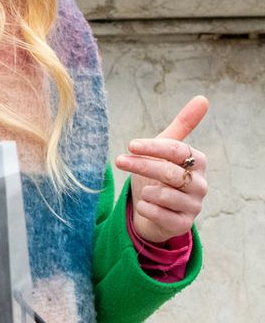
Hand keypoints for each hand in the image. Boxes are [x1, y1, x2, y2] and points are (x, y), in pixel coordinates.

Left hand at [115, 95, 209, 244]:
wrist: (156, 208)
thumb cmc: (161, 172)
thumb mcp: (167, 148)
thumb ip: (183, 124)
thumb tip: (203, 98)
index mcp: (198, 161)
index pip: (178, 151)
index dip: (154, 147)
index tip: (130, 144)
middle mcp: (200, 184)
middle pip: (170, 173)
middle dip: (142, 166)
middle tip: (119, 160)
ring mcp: (193, 206)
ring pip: (166, 196)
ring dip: (147, 190)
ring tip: (141, 189)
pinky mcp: (183, 224)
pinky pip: (161, 215)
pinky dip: (147, 208)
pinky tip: (143, 204)